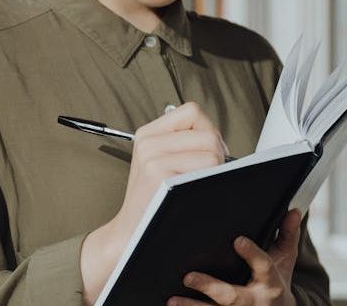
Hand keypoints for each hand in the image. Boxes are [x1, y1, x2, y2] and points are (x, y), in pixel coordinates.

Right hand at [80, 102, 227, 304]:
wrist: (129, 235)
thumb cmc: (151, 202)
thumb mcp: (155, 163)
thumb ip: (180, 144)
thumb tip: (217, 139)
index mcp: (147, 134)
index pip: (192, 112)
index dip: (207, 130)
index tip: (207, 151)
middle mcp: (148, 142)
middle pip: (208, 133)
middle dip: (217, 153)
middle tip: (206, 174)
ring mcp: (153, 159)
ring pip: (211, 151)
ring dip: (215, 170)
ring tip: (198, 185)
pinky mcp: (161, 176)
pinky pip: (206, 170)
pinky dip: (210, 182)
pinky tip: (195, 194)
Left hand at [167, 209, 302, 305]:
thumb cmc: (274, 283)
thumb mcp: (284, 261)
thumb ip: (287, 236)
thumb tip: (294, 211)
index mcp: (270, 282)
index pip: (263, 266)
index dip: (251, 253)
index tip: (237, 240)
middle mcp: (255, 301)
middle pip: (232, 296)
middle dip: (210, 287)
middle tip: (188, 276)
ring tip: (172, 300)